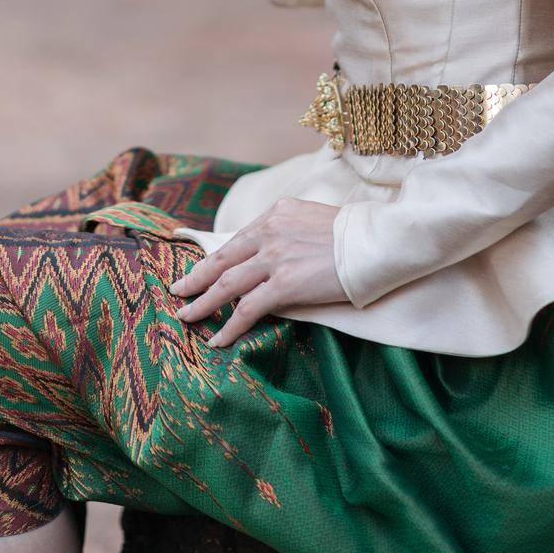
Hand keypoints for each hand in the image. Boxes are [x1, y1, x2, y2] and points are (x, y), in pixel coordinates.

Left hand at [168, 198, 350, 347]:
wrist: (375, 241)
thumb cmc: (354, 234)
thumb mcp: (313, 219)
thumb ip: (289, 232)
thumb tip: (274, 254)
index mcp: (277, 213)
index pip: (238, 240)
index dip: (216, 258)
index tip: (201, 270)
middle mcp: (270, 231)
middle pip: (222, 260)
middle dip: (196, 278)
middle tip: (178, 291)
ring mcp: (274, 257)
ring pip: (227, 285)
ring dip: (203, 303)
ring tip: (187, 317)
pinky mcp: (284, 284)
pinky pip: (248, 309)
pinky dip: (230, 326)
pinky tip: (220, 339)